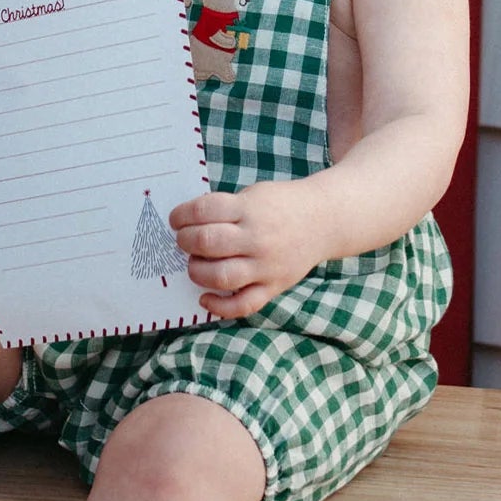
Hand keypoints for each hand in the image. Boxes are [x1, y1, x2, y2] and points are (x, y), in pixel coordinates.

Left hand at [168, 180, 323, 318]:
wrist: (324, 219)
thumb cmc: (281, 205)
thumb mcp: (254, 195)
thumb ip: (225, 209)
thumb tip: (186, 227)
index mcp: (251, 209)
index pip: (204, 211)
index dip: (182, 215)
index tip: (176, 219)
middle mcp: (258, 238)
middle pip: (208, 242)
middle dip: (185, 241)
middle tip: (184, 240)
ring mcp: (267, 265)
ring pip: (221, 276)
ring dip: (197, 271)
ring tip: (196, 264)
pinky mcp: (273, 286)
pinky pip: (243, 304)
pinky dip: (219, 306)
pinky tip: (205, 297)